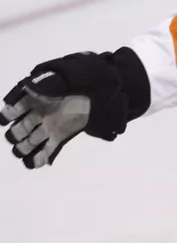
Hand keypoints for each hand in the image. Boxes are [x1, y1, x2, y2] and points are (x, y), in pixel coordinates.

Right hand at [0, 52, 129, 168]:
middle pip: (20, 129)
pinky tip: (34, 164)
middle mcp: (39, 114)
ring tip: (23, 152)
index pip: (13, 110)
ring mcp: (49, 126)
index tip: (8, 117)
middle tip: (18, 136)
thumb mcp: (59, 78)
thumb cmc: (79, 78)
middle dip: (16, 135)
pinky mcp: (61, 135)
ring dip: (24, 148)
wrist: (101, 86)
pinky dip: (40, 158)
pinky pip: (48, 149)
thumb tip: (28, 86)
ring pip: (30, 141)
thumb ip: (42, 83)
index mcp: (35, 99)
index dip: (8, 114)